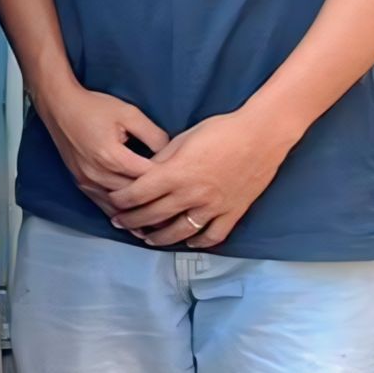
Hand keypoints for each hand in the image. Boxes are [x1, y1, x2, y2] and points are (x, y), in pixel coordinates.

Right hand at [33, 81, 167, 210]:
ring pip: (119, 206)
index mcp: (113, 156)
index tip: (182, 182)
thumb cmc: (92, 107)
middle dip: (156, 201)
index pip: (148, 177)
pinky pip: (103, 205)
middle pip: (134, 196)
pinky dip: (120, 213)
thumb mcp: (130, 114)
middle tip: (178, 207)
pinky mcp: (81, 182)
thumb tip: (172, 155)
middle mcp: (98, 173)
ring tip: (161, 222)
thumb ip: (154, 135)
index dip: (168, 180)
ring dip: (138, 212)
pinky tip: (133, 220)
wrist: (59, 106)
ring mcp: (87, 180)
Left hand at [106, 107, 299, 249]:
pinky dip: (199, 242)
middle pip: (153, 215)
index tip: (112, 203)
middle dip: (132, 221)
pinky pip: (213, 235)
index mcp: (176, 173)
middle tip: (120, 223)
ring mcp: (213, 206)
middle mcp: (192, 194)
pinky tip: (189, 242)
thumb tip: (146, 173)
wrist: (261, 135)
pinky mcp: (233, 212)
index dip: (121, 201)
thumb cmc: (221, 130)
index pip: (138, 193)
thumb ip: (162, 159)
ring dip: (160, 238)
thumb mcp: (183, 139)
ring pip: (180, 232)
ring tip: (148, 239)